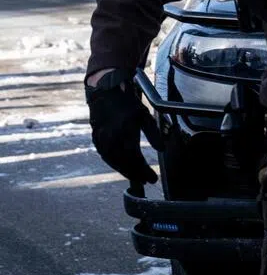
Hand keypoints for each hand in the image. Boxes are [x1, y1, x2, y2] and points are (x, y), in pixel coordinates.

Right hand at [85, 68, 160, 185]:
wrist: (105, 94)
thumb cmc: (128, 105)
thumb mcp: (144, 115)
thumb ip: (153, 133)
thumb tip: (162, 149)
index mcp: (126, 131)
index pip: (136, 158)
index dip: (144, 170)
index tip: (153, 178)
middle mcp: (112, 137)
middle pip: (125, 163)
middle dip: (136, 174)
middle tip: (146, 181)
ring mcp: (102, 139)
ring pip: (114, 162)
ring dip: (126, 172)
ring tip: (137, 178)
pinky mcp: (96, 139)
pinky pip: (106, 157)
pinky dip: (115, 164)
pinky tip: (123, 168)